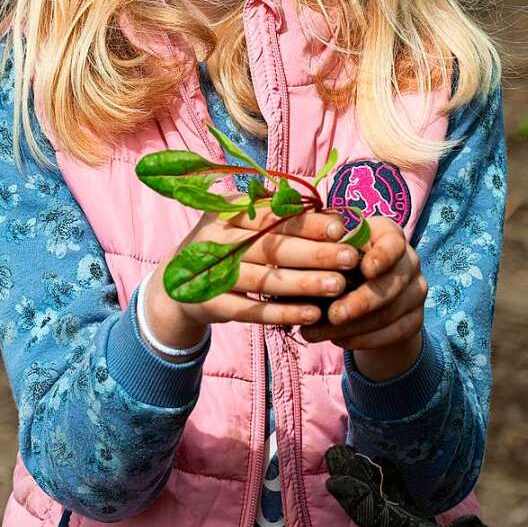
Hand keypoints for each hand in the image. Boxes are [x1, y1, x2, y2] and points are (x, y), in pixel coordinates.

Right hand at [143, 204, 357, 342]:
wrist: (177, 286)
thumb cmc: (227, 247)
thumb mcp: (243, 225)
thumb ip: (279, 217)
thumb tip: (332, 212)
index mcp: (227, 212)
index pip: (272, 215)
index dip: (307, 221)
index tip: (341, 227)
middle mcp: (215, 240)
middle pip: (271, 247)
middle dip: (314, 253)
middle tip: (350, 258)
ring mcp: (210, 274)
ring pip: (263, 280)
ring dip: (304, 283)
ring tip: (338, 286)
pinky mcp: (210, 305)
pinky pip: (252, 311)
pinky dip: (283, 313)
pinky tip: (312, 313)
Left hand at [299, 216, 427, 352]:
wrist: (363, 289)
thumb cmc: (341, 260)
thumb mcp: (335, 249)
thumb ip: (328, 250)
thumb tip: (312, 257)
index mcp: (390, 235)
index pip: (394, 243)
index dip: (382, 257)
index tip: (365, 269)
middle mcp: (409, 261)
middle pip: (392, 284)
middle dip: (361, 302)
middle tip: (333, 314)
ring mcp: (416, 291)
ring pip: (389, 313)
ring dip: (354, 327)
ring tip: (323, 332)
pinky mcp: (415, 318)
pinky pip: (393, 333)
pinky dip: (364, 339)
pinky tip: (339, 339)